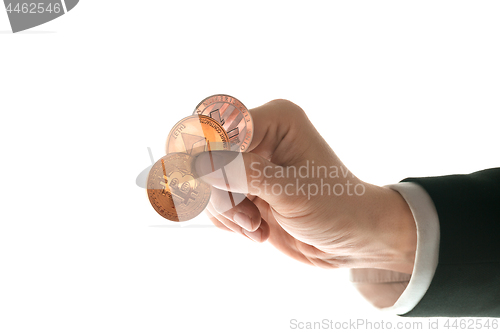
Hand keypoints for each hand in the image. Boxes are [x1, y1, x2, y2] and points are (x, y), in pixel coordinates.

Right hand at [194, 99, 416, 273]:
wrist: (352, 240)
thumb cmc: (337, 208)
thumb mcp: (290, 191)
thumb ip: (242, 174)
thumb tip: (193, 160)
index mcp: (275, 120)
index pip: (219, 127)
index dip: (207, 158)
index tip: (211, 189)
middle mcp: (258, 136)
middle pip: (204, 156)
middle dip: (220, 193)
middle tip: (249, 218)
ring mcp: (248, 164)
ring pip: (204, 183)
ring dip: (227, 213)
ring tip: (258, 227)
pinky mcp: (243, 189)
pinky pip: (213, 202)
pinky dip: (230, 222)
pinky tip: (258, 229)